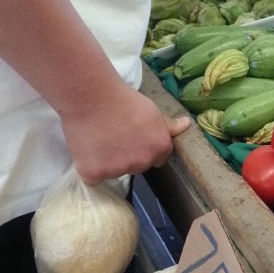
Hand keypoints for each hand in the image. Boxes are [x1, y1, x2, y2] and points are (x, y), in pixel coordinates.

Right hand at [62, 82, 190, 184]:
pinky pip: (93, 177)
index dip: (143, 148)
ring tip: (98, 138)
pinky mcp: (95, 174)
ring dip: (108, 162)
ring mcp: (119, 170)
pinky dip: (89, 166)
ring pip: (114, 172)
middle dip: (127, 156)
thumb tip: (186, 125)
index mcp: (160, 148)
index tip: (131, 137)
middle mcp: (142, 163)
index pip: (157, 159)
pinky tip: (87, 148)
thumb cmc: (124, 99)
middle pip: (136, 166)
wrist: (93, 96)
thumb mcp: (152, 111)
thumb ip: (168, 125)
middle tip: (114, 135)